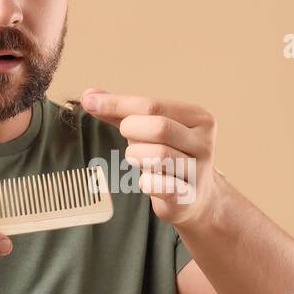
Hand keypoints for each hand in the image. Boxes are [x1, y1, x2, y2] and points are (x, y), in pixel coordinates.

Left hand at [79, 87, 221, 226]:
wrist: (195, 197)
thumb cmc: (168, 155)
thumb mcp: (150, 129)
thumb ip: (122, 112)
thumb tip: (90, 95)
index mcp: (198, 118)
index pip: (153, 105)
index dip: (118, 104)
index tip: (90, 102)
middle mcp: (204, 142)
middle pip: (159, 127)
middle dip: (132, 132)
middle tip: (130, 140)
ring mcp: (198, 170)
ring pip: (158, 154)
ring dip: (137, 155)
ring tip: (139, 159)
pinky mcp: (188, 196)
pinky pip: (158, 185)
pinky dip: (145, 181)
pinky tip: (147, 180)